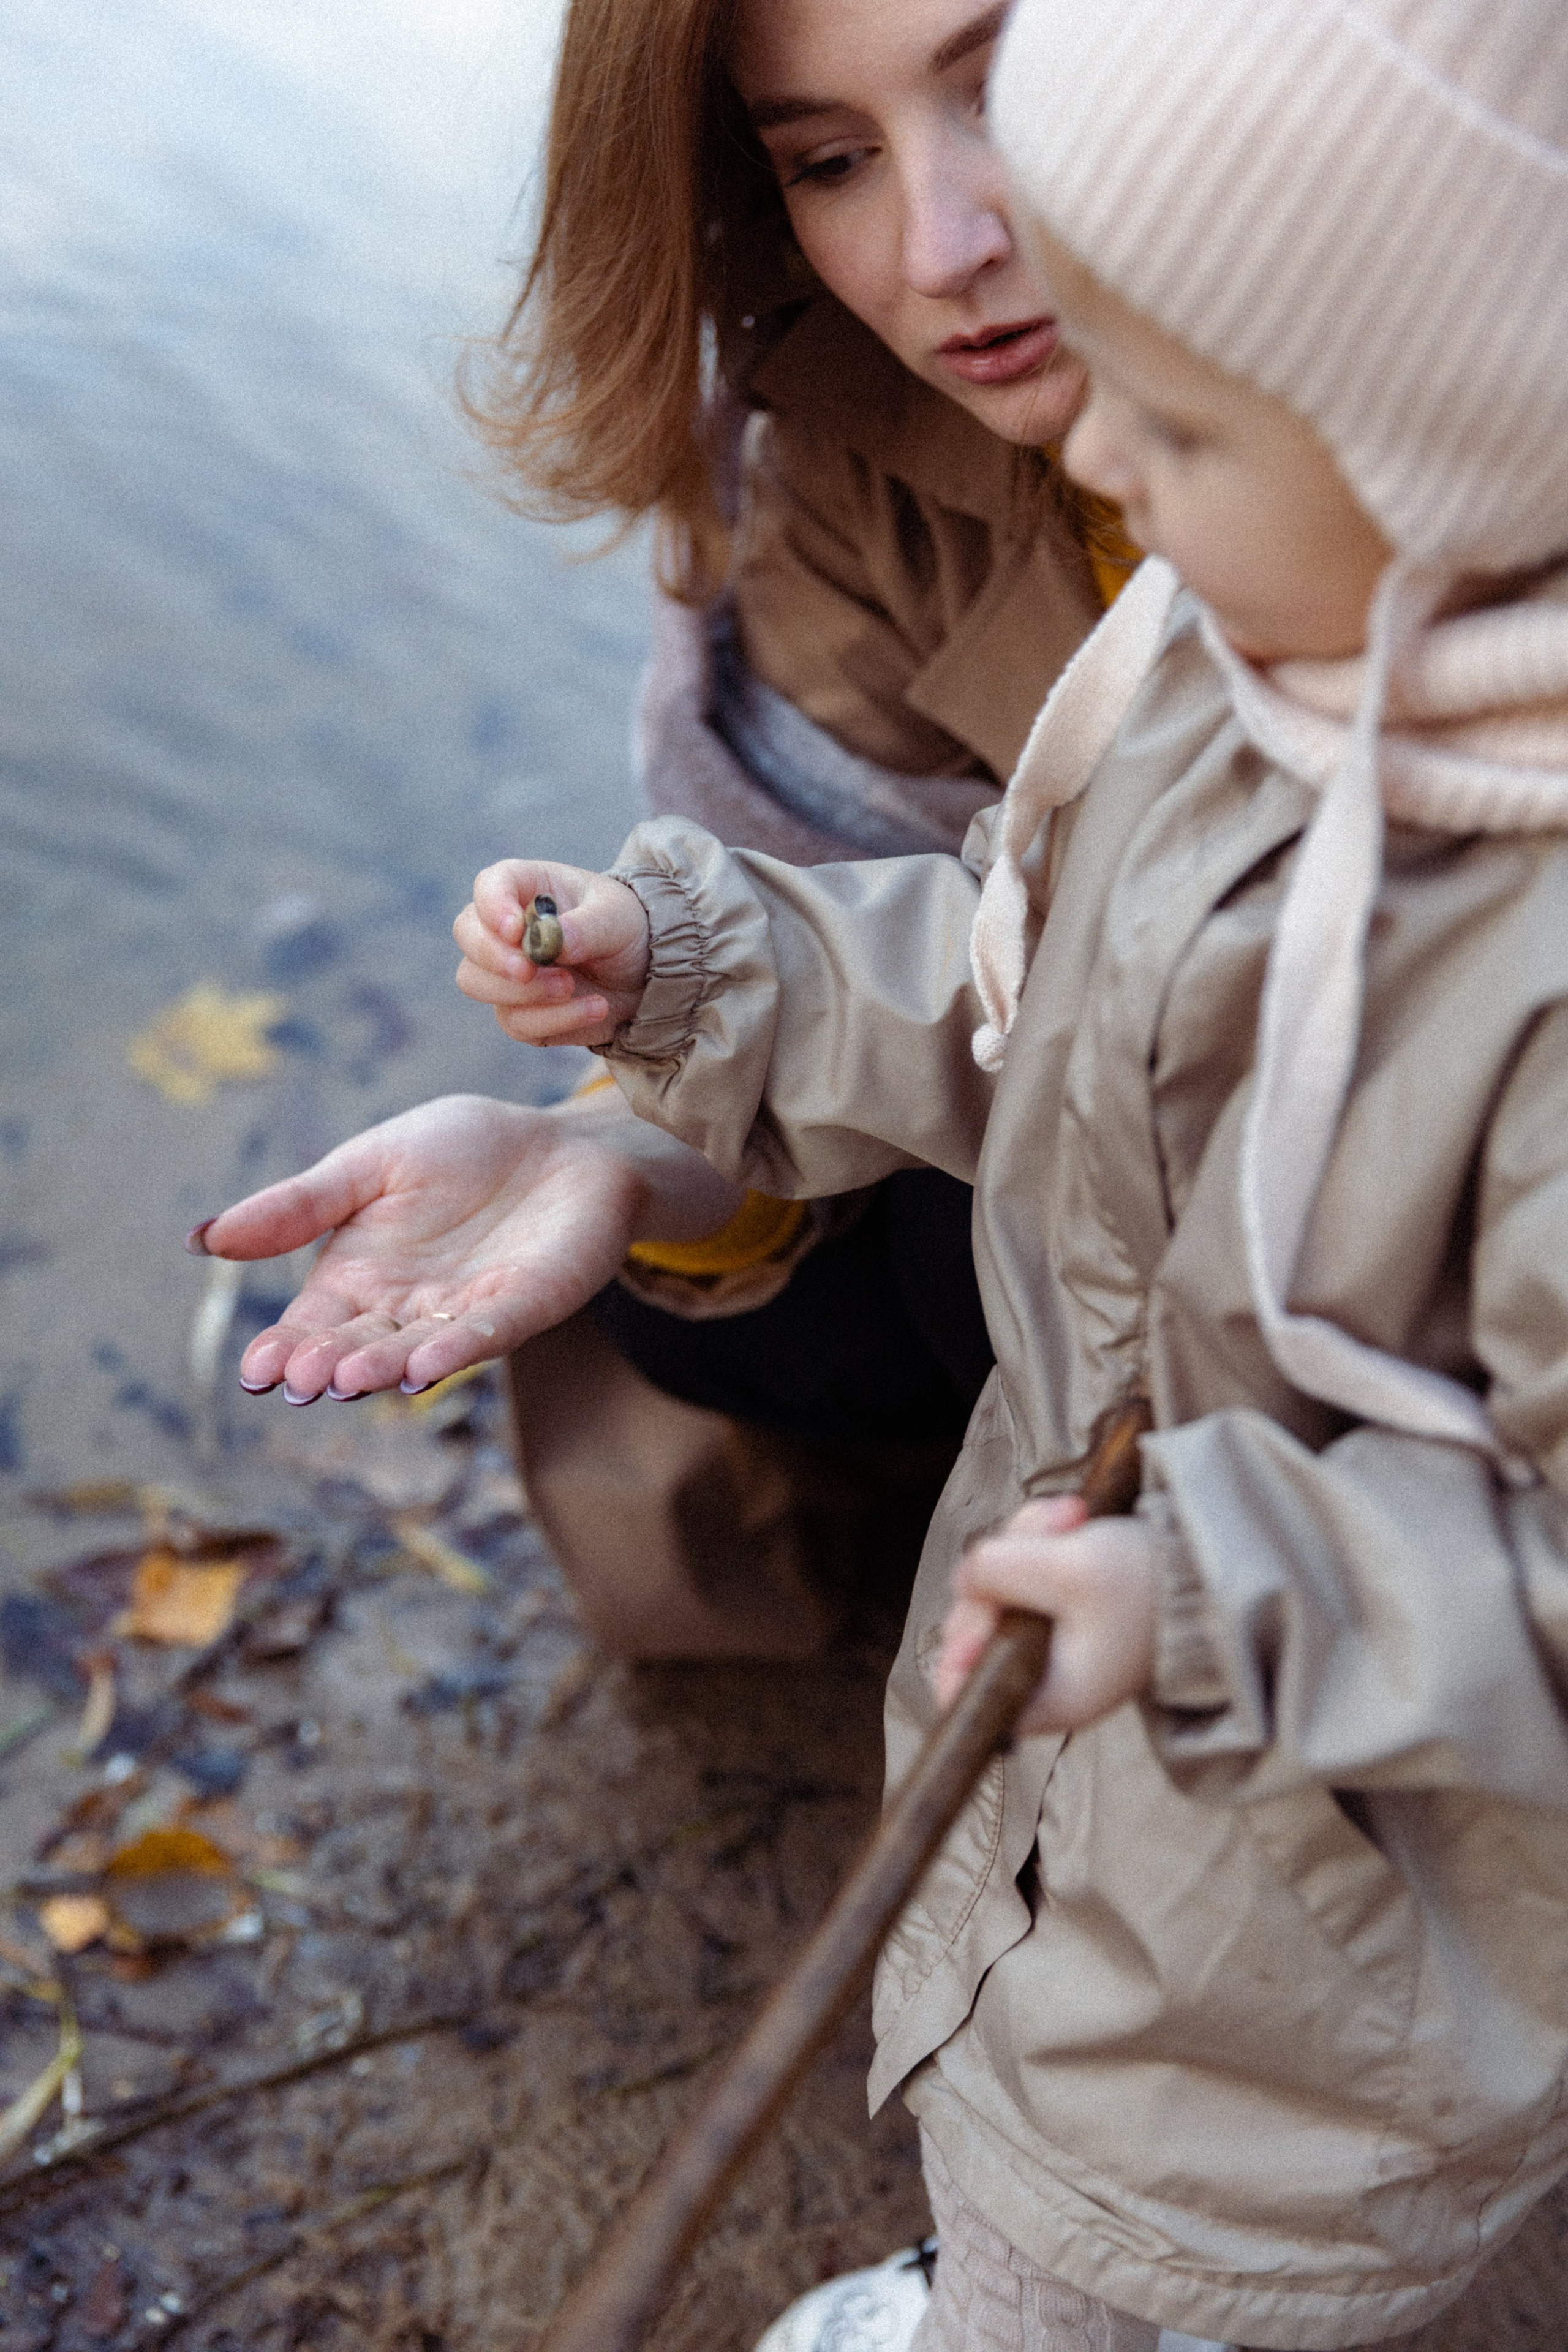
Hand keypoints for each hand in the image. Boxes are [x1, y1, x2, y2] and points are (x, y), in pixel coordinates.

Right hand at [190, 1094, 661, 1401]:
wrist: (559, 1141)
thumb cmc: (461, 1152)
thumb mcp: (366, 1165)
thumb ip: (297, 1206)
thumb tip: (201, 1239)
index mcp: (359, 1277)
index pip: (311, 1325)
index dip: (284, 1349)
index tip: (255, 1372)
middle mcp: (407, 1308)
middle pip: (358, 1345)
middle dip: (329, 1364)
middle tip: (299, 1383)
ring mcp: (466, 1312)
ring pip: (417, 1348)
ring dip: (384, 1367)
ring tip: (348, 1379)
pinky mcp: (525, 1305)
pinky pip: (487, 1332)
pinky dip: (458, 1349)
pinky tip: (428, 1365)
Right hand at [454, 859, 650, 1047]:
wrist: (644, 976)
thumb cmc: (623, 929)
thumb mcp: (618, 918)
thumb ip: (588, 926)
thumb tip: (554, 941)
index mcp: (526, 888)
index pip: (489, 886)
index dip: (493, 907)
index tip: (515, 930)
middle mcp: (505, 929)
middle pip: (466, 934)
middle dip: (493, 956)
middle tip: (528, 970)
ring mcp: (505, 972)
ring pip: (476, 982)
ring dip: (522, 992)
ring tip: (571, 987)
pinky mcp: (518, 1011)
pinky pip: (515, 1022)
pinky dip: (555, 1020)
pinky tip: (595, 1008)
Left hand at [935, 1497, 1158, 1735]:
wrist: (1208, 1564)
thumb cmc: (1146, 1584)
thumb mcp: (1069, 1570)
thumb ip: (998, 1571)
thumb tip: (963, 1577)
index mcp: (1047, 1696)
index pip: (964, 1697)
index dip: (956, 1649)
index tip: (981, 1604)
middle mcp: (1041, 1677)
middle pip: (972, 1625)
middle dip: (999, 1567)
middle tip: (1048, 1535)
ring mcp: (1048, 1641)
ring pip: (995, 1585)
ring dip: (1024, 1539)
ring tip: (1070, 1518)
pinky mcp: (1057, 1607)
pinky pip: (1021, 1568)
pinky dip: (1038, 1537)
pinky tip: (1071, 1518)